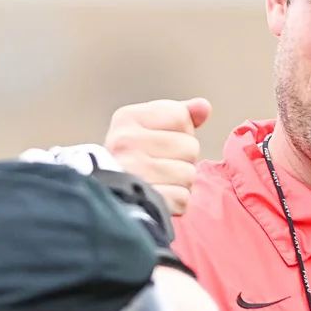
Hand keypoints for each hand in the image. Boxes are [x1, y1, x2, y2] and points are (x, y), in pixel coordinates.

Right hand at [104, 98, 211, 215]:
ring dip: (180, 182)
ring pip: (189, 174)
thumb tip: (204, 107)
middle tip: (159, 166)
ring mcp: (135, 172)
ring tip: (159, 182)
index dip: (180, 131)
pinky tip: (159, 198)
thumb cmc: (130, 161)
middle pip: (190, 146)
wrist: (106, 197)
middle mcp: (126, 143)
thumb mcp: (147, 128)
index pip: (180, 116)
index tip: (159, 142)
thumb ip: (178, 114)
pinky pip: (183, 198)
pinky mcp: (146, 199)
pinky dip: (176, 202)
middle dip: (182, 159)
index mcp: (127, 119)